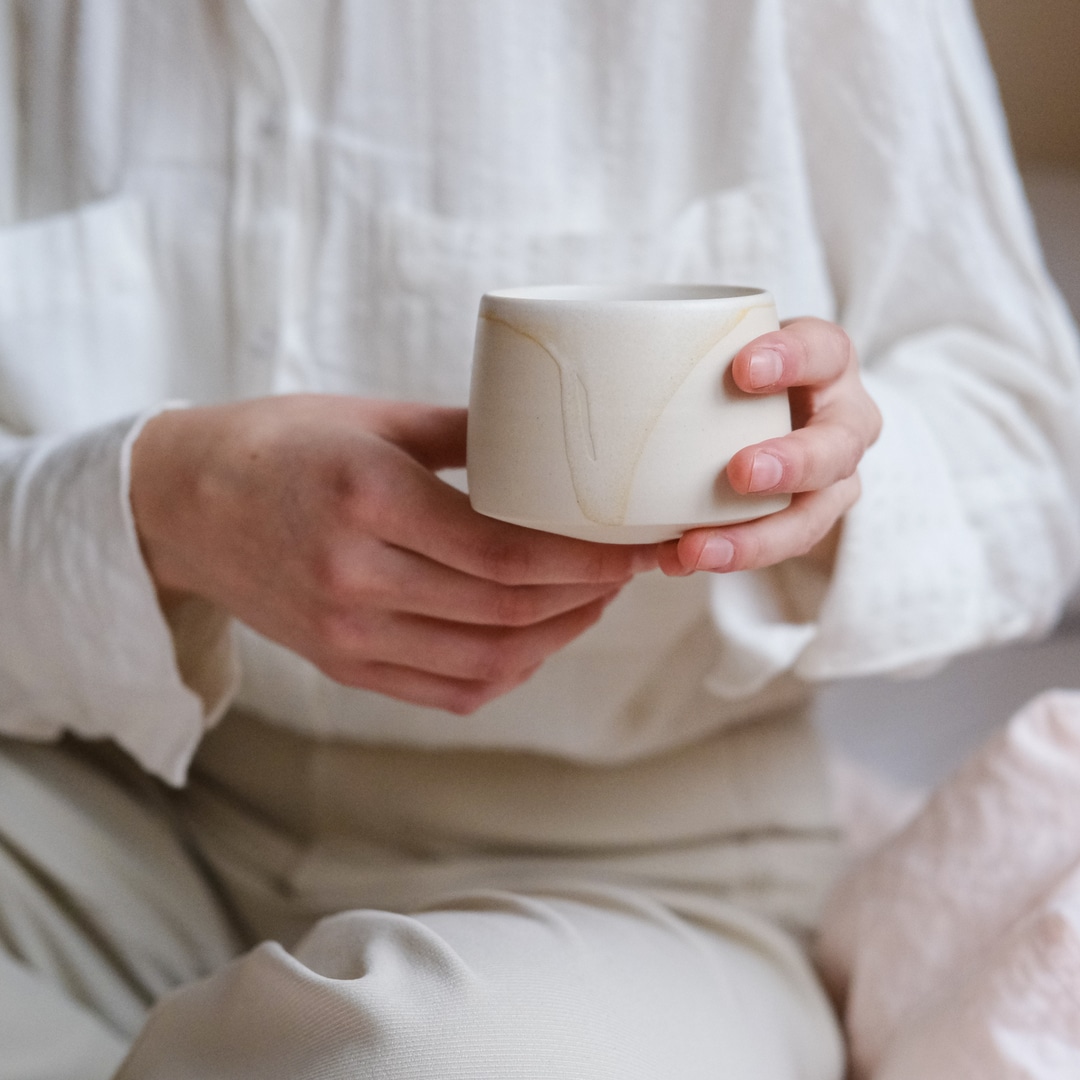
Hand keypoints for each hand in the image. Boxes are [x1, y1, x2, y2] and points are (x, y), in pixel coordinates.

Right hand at [130, 395, 658, 712]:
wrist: (183, 505)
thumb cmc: (277, 445)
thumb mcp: (371, 417)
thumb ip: (468, 432)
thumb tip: (555, 441)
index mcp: (368, 501)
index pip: (508, 551)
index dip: (589, 558)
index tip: (639, 548)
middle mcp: (355, 578)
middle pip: (510, 610)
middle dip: (589, 594)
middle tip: (629, 568)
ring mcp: (347, 635)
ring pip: (489, 663)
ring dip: (558, 637)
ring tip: (592, 601)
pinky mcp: (344, 666)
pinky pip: (449, 691)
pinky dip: (508, 671)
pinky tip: (536, 638)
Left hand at [658, 317, 881, 575]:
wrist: (755, 412)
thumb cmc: (728, 370)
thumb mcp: (715, 347)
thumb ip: (678, 348)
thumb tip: (584, 351)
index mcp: (826, 363)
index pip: (824, 350)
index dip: (793, 358)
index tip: (744, 368)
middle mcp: (843, 420)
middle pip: (839, 445)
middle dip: (795, 462)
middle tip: (742, 472)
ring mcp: (833, 476)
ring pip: (816, 513)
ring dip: (760, 534)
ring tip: (698, 548)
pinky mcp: (809, 517)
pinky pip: (780, 545)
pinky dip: (732, 553)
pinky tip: (678, 557)